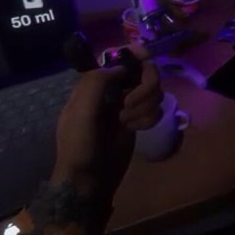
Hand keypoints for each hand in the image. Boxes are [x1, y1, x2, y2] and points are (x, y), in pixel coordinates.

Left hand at [51, 45, 162, 197]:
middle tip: (129, 104)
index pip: (118, 57)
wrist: (88, 181)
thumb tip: (121, 67)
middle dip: (144, 87)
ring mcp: (127, 105)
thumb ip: (96, 83)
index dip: (135, 52)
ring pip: (153, 91)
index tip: (147, 58)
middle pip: (143, 71)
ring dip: (145, 106)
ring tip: (127, 122)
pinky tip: (134, 130)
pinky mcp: (138, 120)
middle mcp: (113, 90)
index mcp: (94, 83)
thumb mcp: (81, 113)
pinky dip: (148, 119)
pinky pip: (155, 110)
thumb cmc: (79, 147)